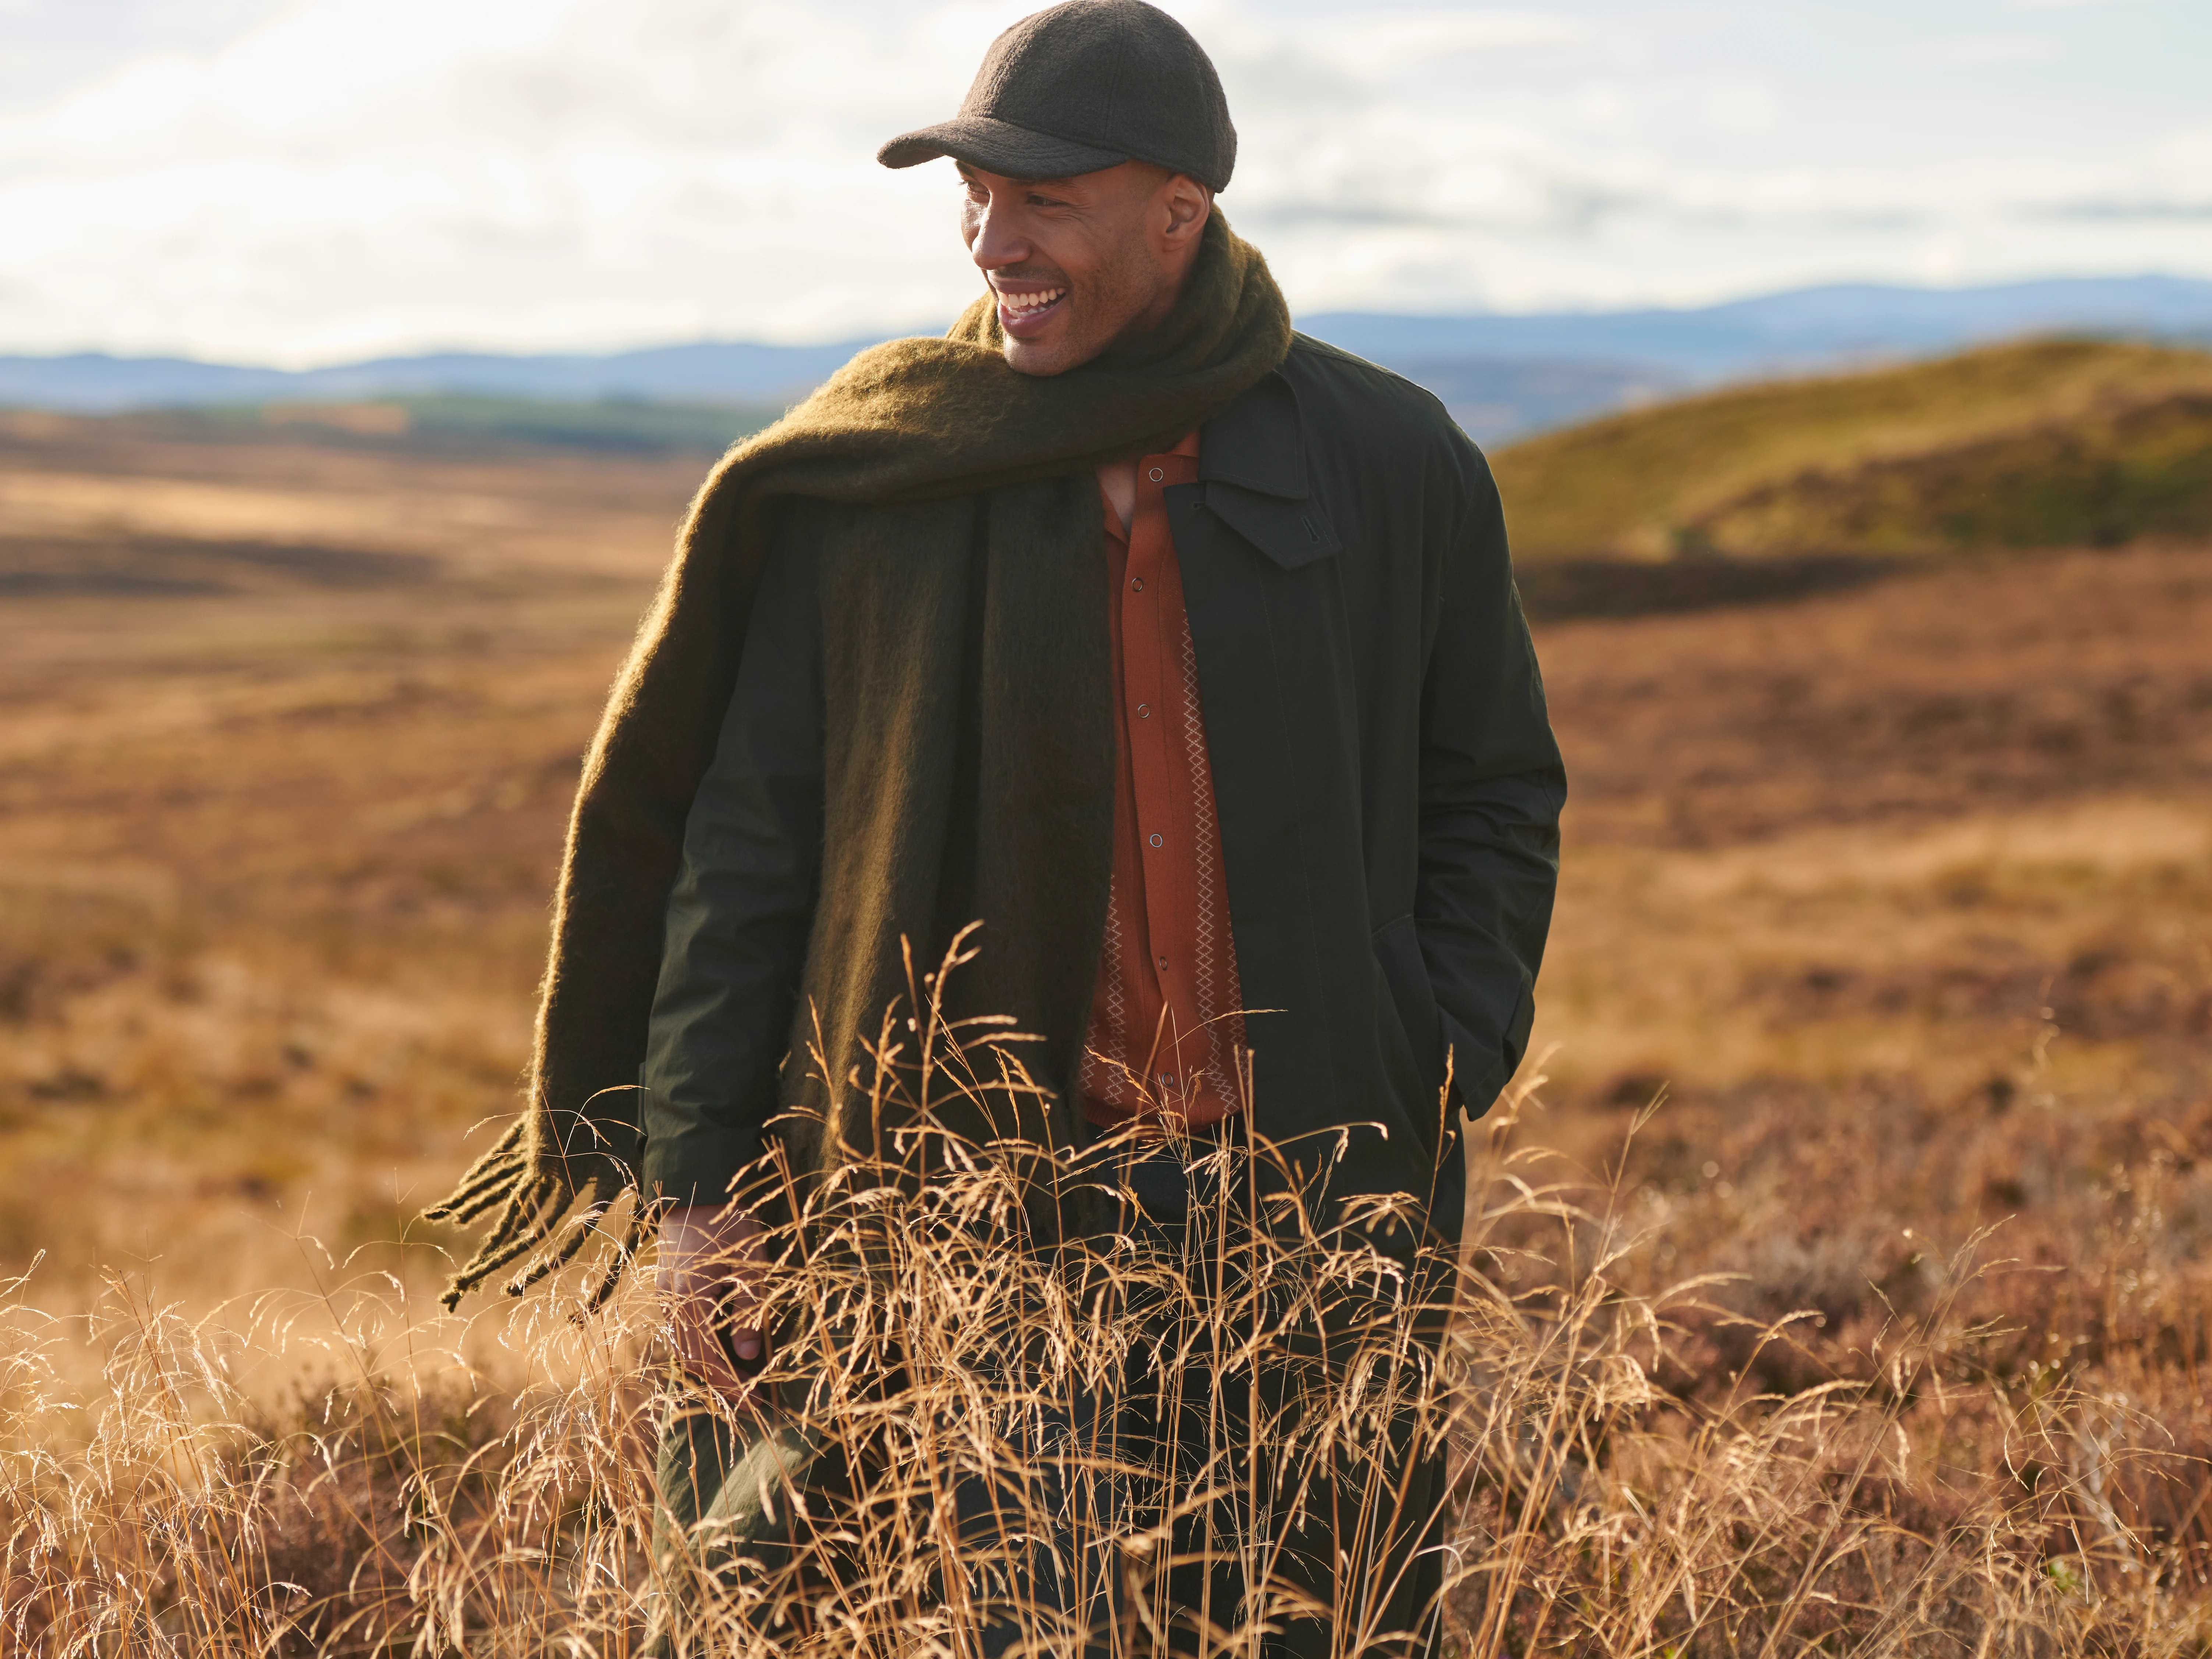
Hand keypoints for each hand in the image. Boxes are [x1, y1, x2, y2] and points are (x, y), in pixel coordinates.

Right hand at [657, 1203, 767, 1405]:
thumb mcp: (750, 1264)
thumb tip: (748, 1355)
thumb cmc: (730, 1226)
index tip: (753, 1400)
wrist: (697, 1194)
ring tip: (738, 1385)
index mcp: (690, 1298)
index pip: (706, 1356)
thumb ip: (748, 1309)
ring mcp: (666, 1300)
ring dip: (709, 1370)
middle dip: (720, 1384)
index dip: (729, 1383)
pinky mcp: (669, 1294)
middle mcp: (672, 1304)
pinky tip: (720, 1356)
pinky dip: (699, 1351)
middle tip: (750, 1400)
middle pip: (691, 1359)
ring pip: (683, 1349)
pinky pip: (680, 1334)